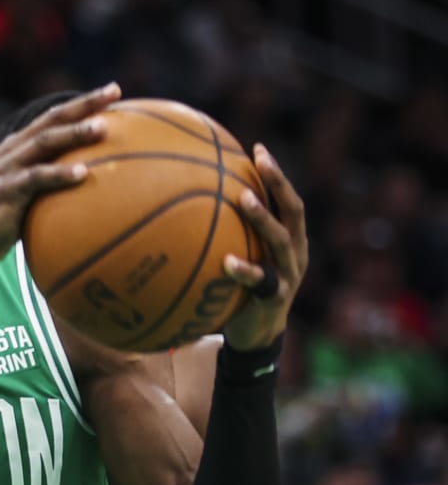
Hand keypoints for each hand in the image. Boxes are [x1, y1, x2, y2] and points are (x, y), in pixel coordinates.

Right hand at [0, 83, 119, 267]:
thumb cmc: (11, 219)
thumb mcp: (33, 193)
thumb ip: (57, 179)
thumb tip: (102, 179)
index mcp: (20, 145)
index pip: (55, 115)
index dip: (83, 101)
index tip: (114, 90)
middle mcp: (12, 150)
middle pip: (52, 119)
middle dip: (83, 104)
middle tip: (113, 93)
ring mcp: (7, 168)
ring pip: (44, 142)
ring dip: (73, 133)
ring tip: (102, 128)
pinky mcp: (5, 190)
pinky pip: (35, 178)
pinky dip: (59, 174)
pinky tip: (83, 174)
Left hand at [221, 144, 306, 350]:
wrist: (256, 336)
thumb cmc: (241, 291)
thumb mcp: (241, 259)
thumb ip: (228, 237)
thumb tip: (189, 209)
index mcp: (290, 240)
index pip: (288, 201)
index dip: (277, 175)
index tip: (258, 149)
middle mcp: (295, 253)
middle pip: (293, 211)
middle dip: (278, 183)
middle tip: (260, 161)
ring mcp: (289, 275)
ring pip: (281, 241)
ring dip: (263, 218)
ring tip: (242, 198)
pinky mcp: (276, 298)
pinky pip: (261, 282)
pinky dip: (245, 270)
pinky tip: (225, 262)